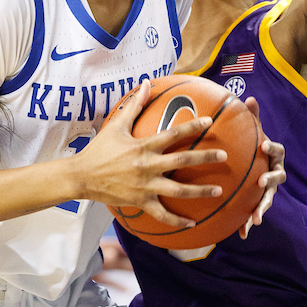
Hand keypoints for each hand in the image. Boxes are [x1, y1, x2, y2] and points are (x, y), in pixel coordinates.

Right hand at [75, 81, 227, 227]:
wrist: (81, 176)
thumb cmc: (99, 149)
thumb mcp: (116, 125)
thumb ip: (133, 105)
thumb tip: (145, 83)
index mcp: (143, 146)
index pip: (173, 134)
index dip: (192, 127)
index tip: (210, 122)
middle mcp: (147, 166)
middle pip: (182, 162)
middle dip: (205, 158)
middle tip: (224, 156)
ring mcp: (145, 186)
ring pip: (177, 191)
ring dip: (199, 191)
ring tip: (218, 190)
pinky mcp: (140, 202)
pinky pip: (162, 214)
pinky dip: (177, 221)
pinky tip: (192, 223)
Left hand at [239, 97, 283, 237]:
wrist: (255, 166)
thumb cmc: (252, 147)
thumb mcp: (253, 132)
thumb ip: (252, 117)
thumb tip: (249, 98)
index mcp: (273, 156)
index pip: (277, 150)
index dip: (272, 147)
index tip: (264, 146)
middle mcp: (275, 173)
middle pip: (278, 178)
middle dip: (270, 181)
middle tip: (261, 182)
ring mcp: (268, 190)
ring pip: (268, 200)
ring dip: (262, 209)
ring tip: (256, 219)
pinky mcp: (259, 202)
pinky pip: (255, 213)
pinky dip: (248, 224)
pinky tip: (241, 235)